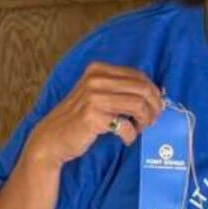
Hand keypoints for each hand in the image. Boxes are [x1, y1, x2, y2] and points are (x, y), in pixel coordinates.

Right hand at [25, 62, 162, 168]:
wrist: (51, 139)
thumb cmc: (79, 118)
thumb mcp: (96, 94)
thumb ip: (119, 89)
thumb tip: (154, 94)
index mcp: (98, 69)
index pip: (139, 76)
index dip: (153, 92)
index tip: (156, 106)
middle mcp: (95, 79)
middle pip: (143, 89)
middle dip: (154, 106)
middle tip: (153, 120)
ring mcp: (93, 97)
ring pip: (138, 105)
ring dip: (145, 120)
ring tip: (140, 129)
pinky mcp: (92, 117)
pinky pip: (126, 125)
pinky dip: (131, 135)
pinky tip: (126, 139)